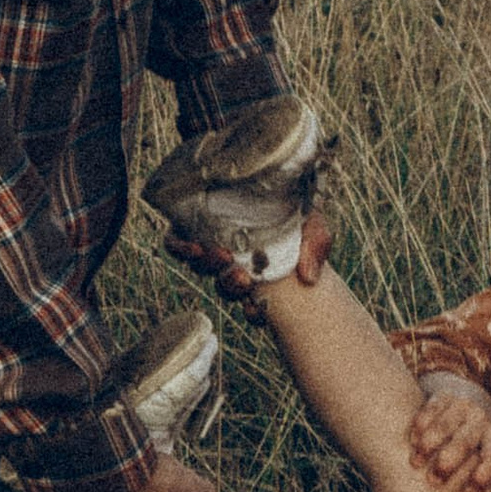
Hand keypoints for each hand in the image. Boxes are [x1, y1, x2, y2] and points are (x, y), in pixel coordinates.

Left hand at [161, 207, 332, 302]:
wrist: (276, 183)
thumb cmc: (295, 213)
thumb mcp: (313, 228)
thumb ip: (314, 249)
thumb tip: (308, 277)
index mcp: (261, 273)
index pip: (251, 302)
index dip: (251, 309)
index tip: (256, 304)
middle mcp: (234, 265)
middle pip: (224, 286)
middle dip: (231, 285)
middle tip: (242, 275)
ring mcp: (211, 248)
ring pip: (201, 269)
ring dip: (208, 267)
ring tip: (219, 254)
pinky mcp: (191, 228)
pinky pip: (176, 246)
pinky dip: (179, 248)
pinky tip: (191, 243)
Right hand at [407, 371, 490, 491]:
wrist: (469, 396)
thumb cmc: (472, 437)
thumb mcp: (481, 451)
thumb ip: (474, 474)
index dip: (483, 476)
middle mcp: (480, 419)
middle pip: (464, 443)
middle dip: (447, 464)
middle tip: (433, 481)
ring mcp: (462, 405)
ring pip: (443, 427)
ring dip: (427, 446)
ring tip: (415, 462)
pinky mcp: (443, 394)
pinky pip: (430, 411)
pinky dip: (419, 427)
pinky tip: (412, 441)